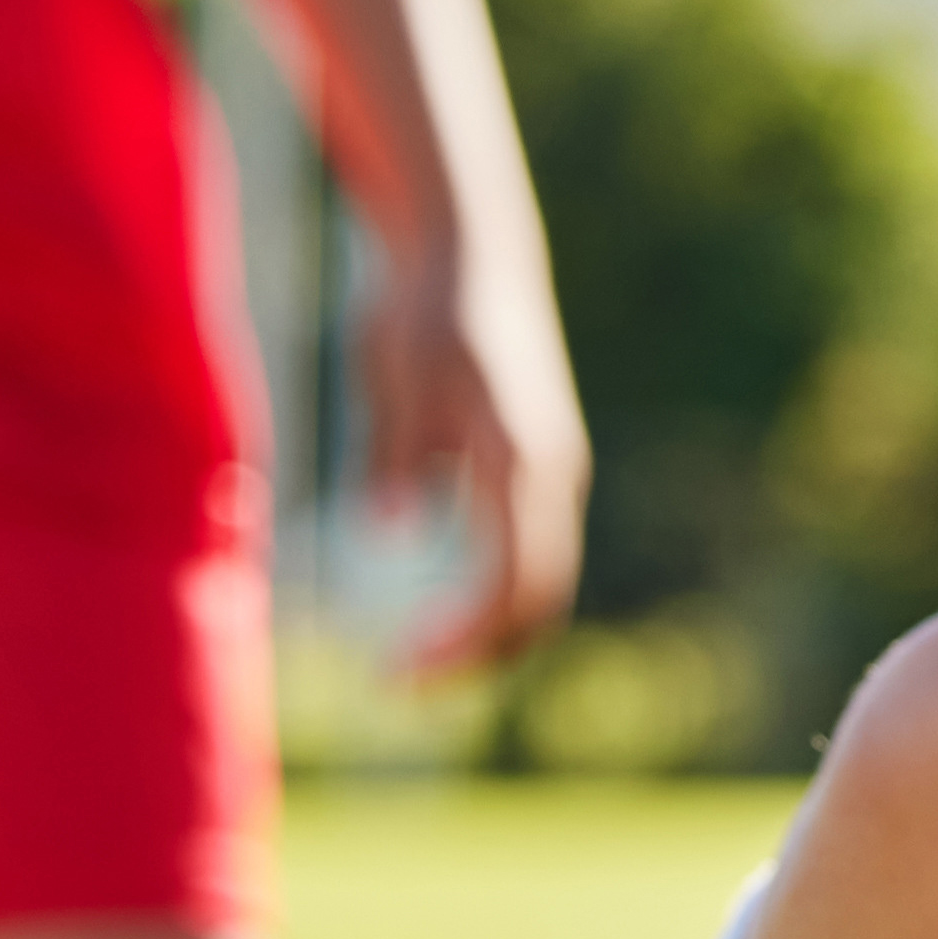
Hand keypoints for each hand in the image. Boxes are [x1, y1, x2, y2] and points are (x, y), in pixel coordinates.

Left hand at [356, 238, 589, 674]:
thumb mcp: (390, 377)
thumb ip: (391, 454)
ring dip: (486, 635)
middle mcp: (550, 471)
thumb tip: (387, 536)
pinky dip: (492, 599)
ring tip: (412, 663)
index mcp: (518, 454)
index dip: (459, 641)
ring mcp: (550, 470)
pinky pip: (529, 553)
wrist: (469, 252)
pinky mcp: (536, 464)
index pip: (510, 580)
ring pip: (540, 582)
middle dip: (474, 658)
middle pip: (537, 599)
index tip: (397, 671)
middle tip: (396, 686)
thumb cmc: (419, 311)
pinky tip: (434, 611)